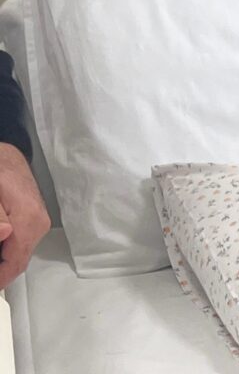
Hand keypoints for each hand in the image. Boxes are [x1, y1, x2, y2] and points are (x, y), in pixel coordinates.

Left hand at [0, 143, 50, 287]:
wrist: (7, 156)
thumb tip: (6, 234)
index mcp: (29, 221)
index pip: (16, 263)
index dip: (0, 278)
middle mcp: (40, 225)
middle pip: (19, 261)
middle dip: (2, 271)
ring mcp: (40, 223)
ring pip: (20, 254)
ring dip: (4, 260)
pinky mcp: (36, 220)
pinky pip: (22, 243)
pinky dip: (8, 251)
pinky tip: (0, 246)